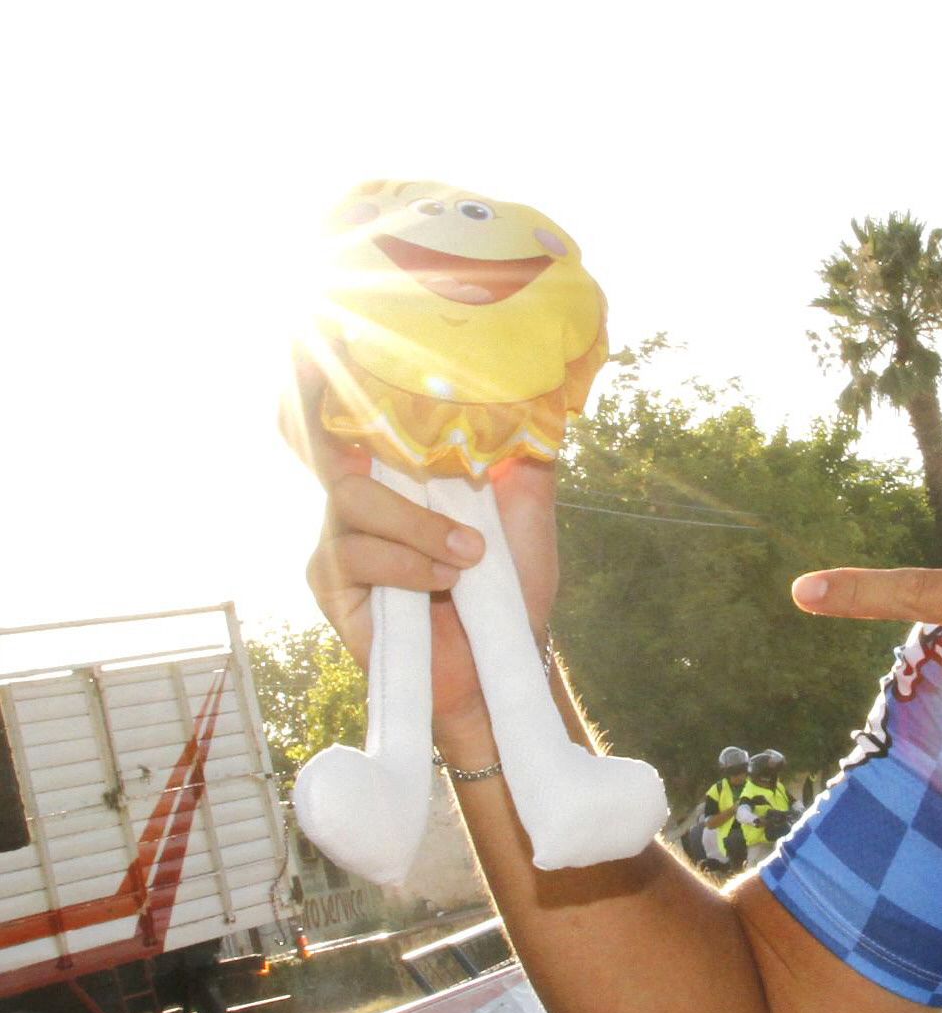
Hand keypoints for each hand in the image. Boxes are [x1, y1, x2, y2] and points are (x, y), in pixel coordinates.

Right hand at [286, 360, 560, 759]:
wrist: (504, 662)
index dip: (332, 382)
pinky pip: (354, 556)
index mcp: (400, 472)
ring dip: (419, 530)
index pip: (351, 416)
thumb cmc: (511, 588)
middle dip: (412, 492)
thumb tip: (540, 395)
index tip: (331, 349)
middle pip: (346, 455)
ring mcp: (338, 540)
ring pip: (353, 503)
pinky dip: (408, 566)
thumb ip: (524, 455)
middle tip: (471, 536)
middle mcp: (361, 497)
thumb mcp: (528, 511)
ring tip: (468, 561)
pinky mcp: (329, 586)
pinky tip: (445, 583)